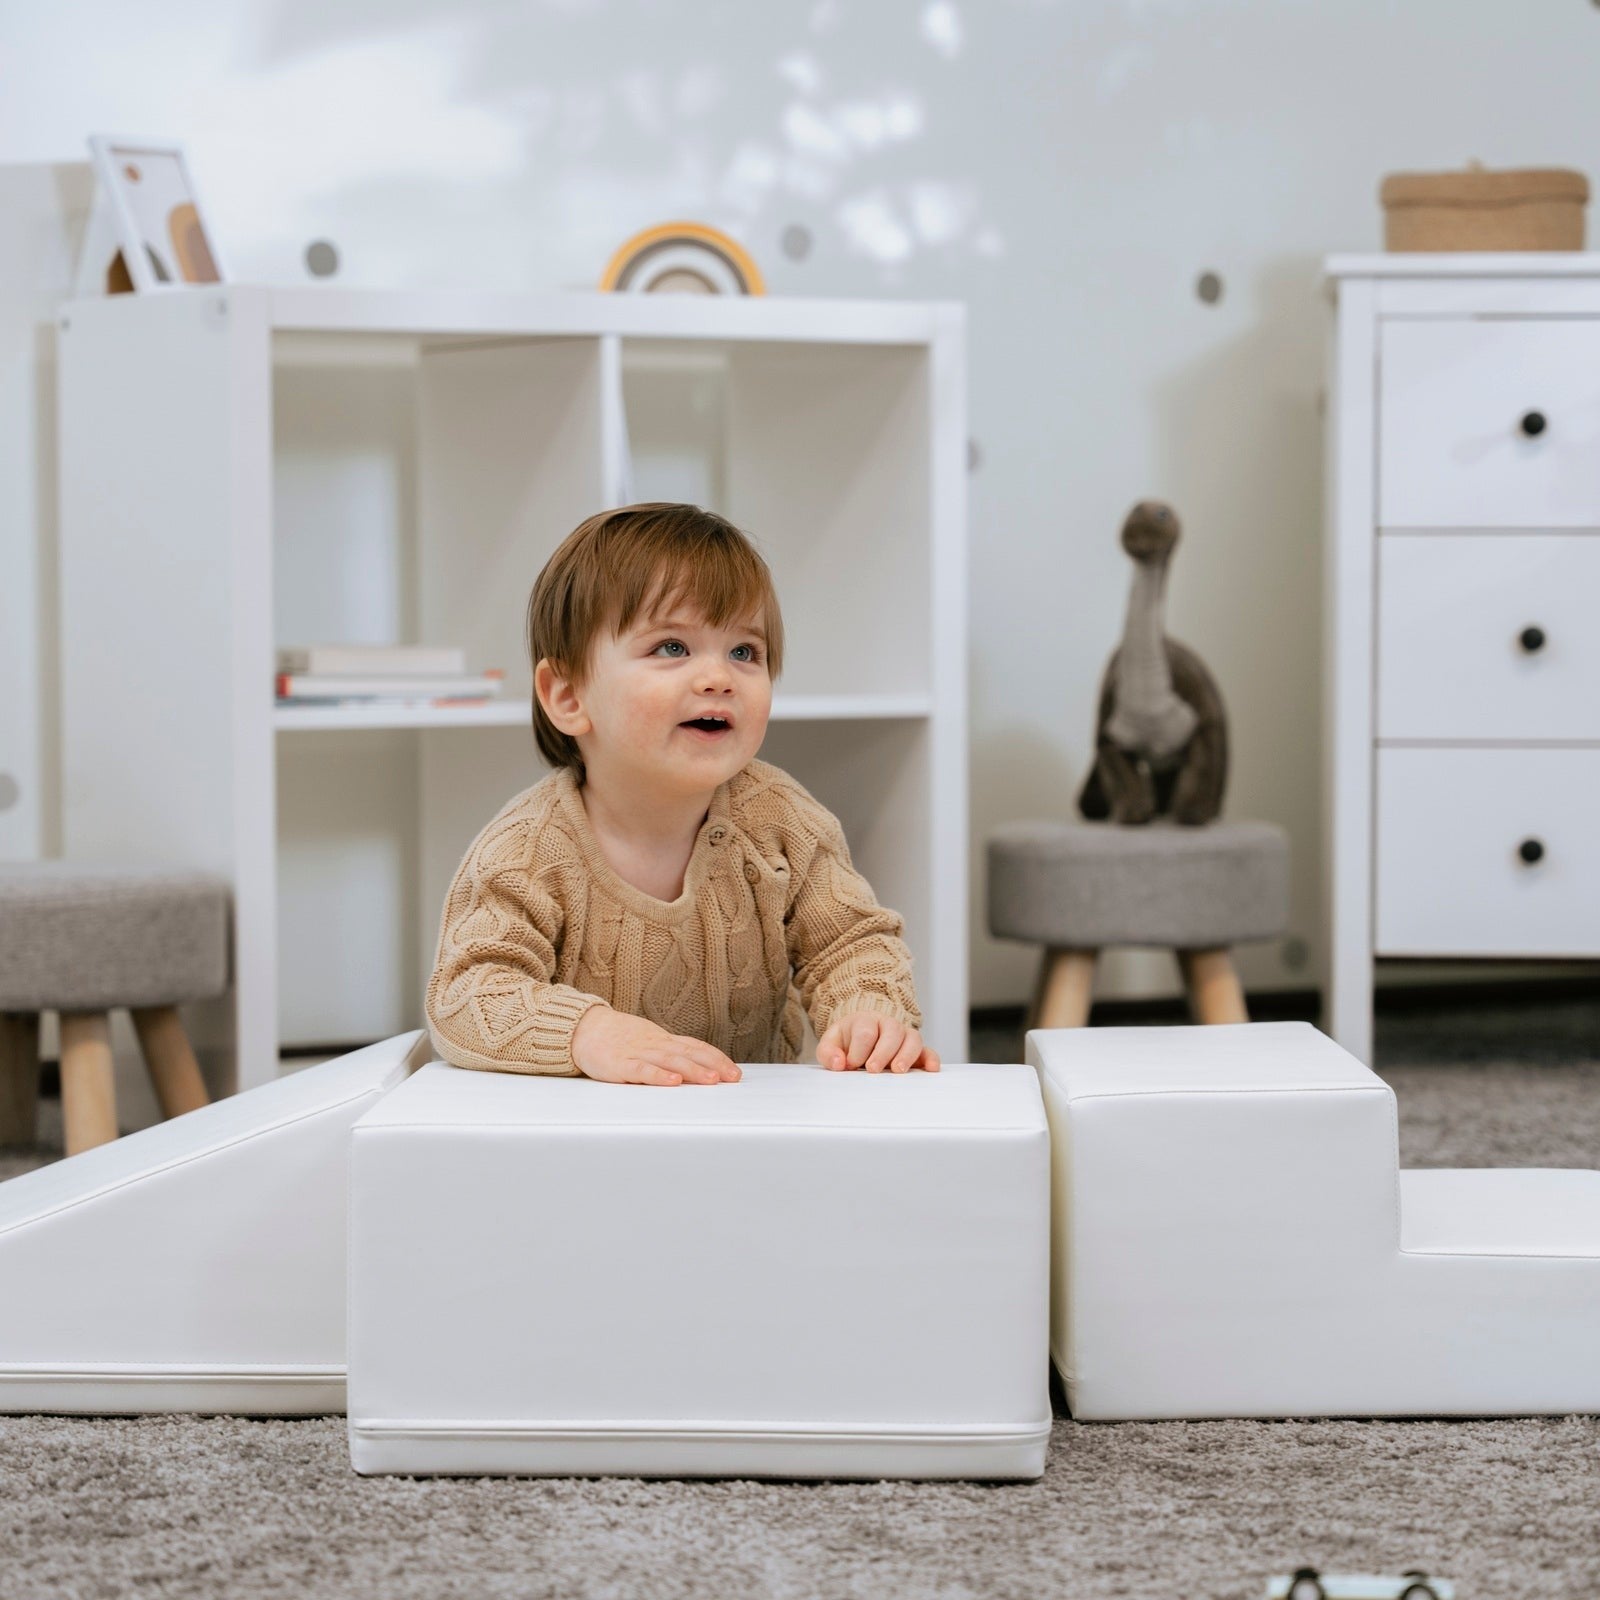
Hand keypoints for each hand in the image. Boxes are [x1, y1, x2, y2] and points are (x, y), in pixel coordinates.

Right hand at [571, 1006, 740, 1086]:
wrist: (584, 1028)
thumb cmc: (618, 1038)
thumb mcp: (649, 1041)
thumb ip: (670, 1052)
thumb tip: (698, 1065)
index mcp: (663, 1040)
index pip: (696, 1047)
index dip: (717, 1058)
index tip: (734, 1072)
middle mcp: (656, 1044)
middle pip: (689, 1053)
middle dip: (713, 1065)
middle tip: (733, 1078)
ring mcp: (639, 1052)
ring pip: (670, 1061)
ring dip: (693, 1070)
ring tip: (711, 1080)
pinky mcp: (621, 1064)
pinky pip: (642, 1070)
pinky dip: (659, 1076)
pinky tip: (673, 1082)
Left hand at [817, 1013, 939, 1073]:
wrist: (860, 1036)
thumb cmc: (847, 1042)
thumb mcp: (831, 1044)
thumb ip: (828, 1053)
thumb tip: (839, 1063)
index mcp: (865, 1021)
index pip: (865, 1031)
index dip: (859, 1049)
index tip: (852, 1064)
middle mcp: (887, 1025)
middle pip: (891, 1031)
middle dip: (883, 1052)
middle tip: (873, 1069)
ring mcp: (904, 1036)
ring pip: (912, 1038)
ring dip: (907, 1054)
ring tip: (898, 1070)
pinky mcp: (916, 1050)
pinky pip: (928, 1051)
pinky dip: (931, 1059)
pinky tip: (931, 1069)